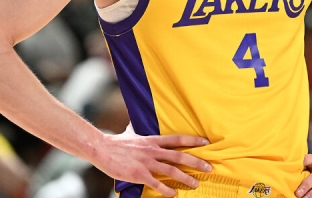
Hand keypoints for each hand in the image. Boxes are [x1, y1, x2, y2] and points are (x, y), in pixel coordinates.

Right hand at [92, 130, 211, 196]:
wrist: (102, 149)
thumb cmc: (116, 142)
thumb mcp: (130, 132)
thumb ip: (136, 128)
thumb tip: (135, 121)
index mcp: (153, 140)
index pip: (177, 139)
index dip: (193, 141)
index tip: (206, 143)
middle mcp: (153, 151)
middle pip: (179, 156)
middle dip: (196, 162)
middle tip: (209, 168)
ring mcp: (147, 163)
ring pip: (171, 171)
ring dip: (185, 178)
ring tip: (196, 184)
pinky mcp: (139, 174)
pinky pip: (156, 183)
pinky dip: (166, 190)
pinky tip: (173, 194)